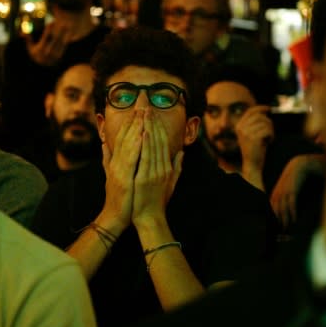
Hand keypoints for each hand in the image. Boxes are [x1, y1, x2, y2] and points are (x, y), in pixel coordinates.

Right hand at [25, 22, 70, 65]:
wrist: (43, 70)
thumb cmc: (36, 56)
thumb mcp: (30, 49)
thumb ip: (28, 40)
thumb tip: (22, 32)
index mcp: (41, 49)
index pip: (45, 38)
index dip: (48, 30)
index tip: (51, 23)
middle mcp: (49, 52)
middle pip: (55, 40)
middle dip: (59, 31)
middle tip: (62, 23)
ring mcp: (55, 54)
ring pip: (61, 42)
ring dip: (64, 34)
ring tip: (67, 26)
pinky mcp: (60, 55)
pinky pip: (64, 46)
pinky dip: (67, 39)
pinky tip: (70, 32)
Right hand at [97, 109, 143, 234]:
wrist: (115, 216)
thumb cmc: (119, 197)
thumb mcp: (111, 174)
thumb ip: (107, 158)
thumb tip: (103, 144)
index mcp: (115, 161)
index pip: (121, 137)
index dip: (129, 122)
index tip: (137, 109)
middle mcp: (115, 162)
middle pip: (124, 136)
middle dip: (133, 119)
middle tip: (141, 104)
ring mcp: (118, 170)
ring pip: (128, 144)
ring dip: (135, 128)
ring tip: (143, 114)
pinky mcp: (123, 178)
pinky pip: (131, 159)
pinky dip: (136, 146)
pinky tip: (143, 135)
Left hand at [131, 110, 183, 227]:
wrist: (151, 219)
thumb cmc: (159, 202)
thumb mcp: (171, 183)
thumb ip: (177, 167)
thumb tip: (182, 153)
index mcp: (168, 168)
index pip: (165, 143)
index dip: (160, 128)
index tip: (154, 115)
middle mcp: (163, 168)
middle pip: (159, 141)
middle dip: (153, 123)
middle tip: (148, 107)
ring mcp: (154, 173)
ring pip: (152, 147)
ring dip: (149, 129)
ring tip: (145, 114)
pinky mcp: (145, 179)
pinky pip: (145, 159)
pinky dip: (145, 145)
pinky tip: (143, 133)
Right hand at [236, 105, 273, 170]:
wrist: (252, 164)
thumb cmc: (255, 148)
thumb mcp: (251, 133)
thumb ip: (255, 123)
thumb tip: (264, 111)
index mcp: (239, 126)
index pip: (250, 111)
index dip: (260, 107)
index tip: (269, 108)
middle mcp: (240, 128)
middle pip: (260, 116)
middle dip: (268, 122)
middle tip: (270, 131)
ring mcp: (246, 133)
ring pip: (265, 123)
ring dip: (271, 130)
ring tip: (269, 138)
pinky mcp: (253, 138)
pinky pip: (267, 130)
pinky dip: (271, 135)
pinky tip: (269, 141)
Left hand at [269, 153, 325, 227]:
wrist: (298, 166)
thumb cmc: (292, 179)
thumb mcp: (285, 188)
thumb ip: (283, 198)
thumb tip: (283, 210)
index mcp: (274, 195)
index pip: (271, 210)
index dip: (272, 220)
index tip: (275, 230)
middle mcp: (277, 194)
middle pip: (275, 212)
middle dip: (278, 223)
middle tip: (281, 234)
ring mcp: (284, 192)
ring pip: (283, 209)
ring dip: (285, 220)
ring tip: (287, 229)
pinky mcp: (292, 190)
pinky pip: (291, 204)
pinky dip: (293, 212)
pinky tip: (294, 220)